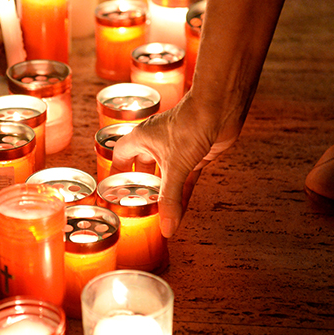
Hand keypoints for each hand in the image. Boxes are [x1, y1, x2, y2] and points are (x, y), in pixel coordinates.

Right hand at [110, 93, 236, 237]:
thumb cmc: (190, 123)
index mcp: (142, 138)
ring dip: (163, 192)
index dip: (116, 171)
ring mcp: (177, 149)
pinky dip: (183, 193)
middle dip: (141, 186)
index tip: (113, 189)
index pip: (121, 156)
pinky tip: (181, 209)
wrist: (220, 107)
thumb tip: (167, 228)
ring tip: (156, 212)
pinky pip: (185, 179)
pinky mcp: (196, 154)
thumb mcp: (175, 166)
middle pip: (143, 167)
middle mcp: (157, 143)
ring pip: (166, 176)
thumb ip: (169, 199)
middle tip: (136, 205)